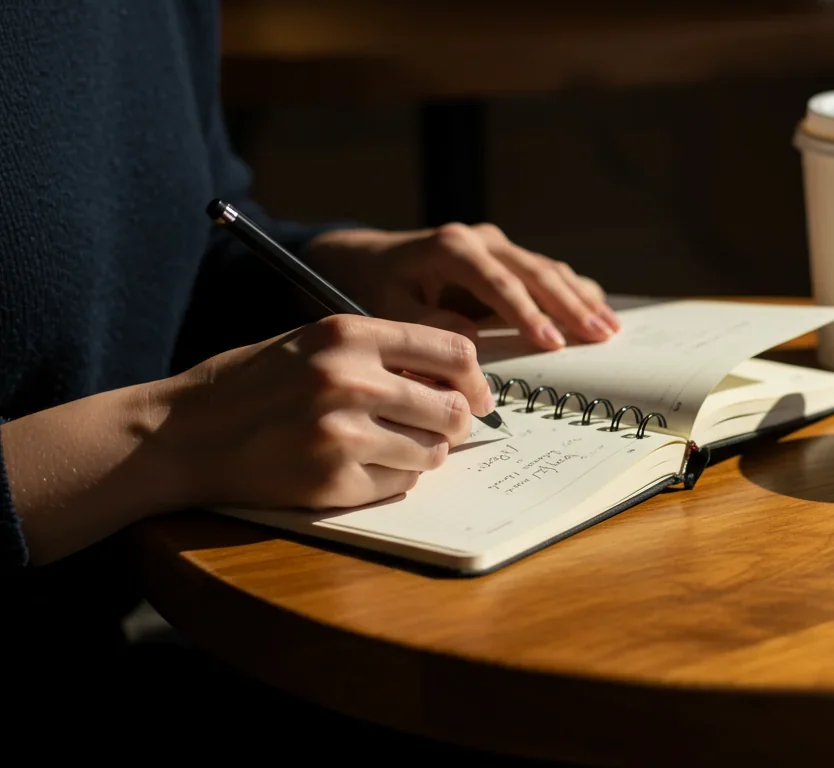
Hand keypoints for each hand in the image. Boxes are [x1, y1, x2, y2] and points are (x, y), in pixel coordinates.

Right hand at [161, 314, 495, 509]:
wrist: (182, 433)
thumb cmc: (252, 385)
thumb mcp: (314, 344)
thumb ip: (380, 353)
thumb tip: (454, 378)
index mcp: (348, 334)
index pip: (453, 350)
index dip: (476, 378)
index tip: (477, 393)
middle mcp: (350, 380)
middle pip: (454, 408)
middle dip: (456, 423)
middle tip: (441, 429)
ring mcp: (341, 434)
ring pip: (432, 452)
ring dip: (423, 454)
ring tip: (391, 447)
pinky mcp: (332, 481)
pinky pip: (399, 485)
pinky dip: (391, 480)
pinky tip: (358, 467)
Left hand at [305, 224, 620, 350]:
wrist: (367, 259)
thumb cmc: (374, 288)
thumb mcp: (386, 308)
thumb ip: (425, 322)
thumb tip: (472, 337)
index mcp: (451, 247)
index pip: (498, 281)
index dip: (527, 313)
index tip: (551, 343)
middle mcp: (481, 239)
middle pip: (534, 272)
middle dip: (569, 306)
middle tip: (598, 336)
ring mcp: (498, 245)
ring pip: (548, 270)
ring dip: (580, 299)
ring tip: (609, 330)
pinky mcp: (508, 257)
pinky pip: (547, 273)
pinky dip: (575, 292)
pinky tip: (600, 311)